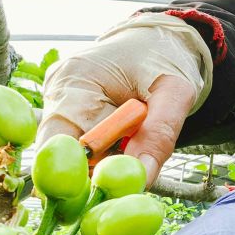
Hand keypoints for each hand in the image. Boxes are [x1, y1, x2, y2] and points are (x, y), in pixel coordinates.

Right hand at [38, 13, 212, 184]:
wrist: (159, 40)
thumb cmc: (167, 59)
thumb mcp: (176, 92)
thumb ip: (160, 134)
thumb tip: (140, 177)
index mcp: (75, 79)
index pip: (59, 141)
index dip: (77, 176)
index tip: (106, 194)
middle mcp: (57, 90)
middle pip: (63, 154)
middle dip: (95, 173)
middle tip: (128, 181)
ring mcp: (58, 101)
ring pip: (75, 154)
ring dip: (103, 162)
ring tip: (133, 146)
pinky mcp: (68, 111)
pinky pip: (82, 146)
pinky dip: (103, 154)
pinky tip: (122, 142)